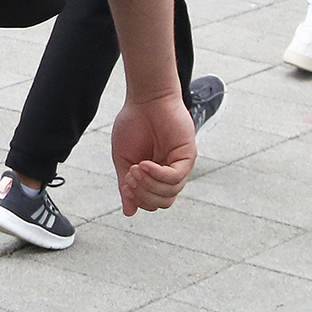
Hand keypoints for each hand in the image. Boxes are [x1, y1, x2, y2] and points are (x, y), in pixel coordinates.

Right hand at [110, 92, 196, 214]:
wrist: (145, 99)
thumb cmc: (133, 124)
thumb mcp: (123, 159)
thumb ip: (126, 185)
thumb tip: (129, 212)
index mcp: (155, 176)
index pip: (152, 202)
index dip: (137, 198)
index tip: (125, 183)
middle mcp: (170, 173)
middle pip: (163, 201)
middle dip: (143, 194)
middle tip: (129, 177)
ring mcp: (180, 165)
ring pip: (170, 192)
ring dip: (149, 184)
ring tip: (136, 169)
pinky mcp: (187, 156)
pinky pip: (176, 177)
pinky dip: (158, 174)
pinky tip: (145, 164)